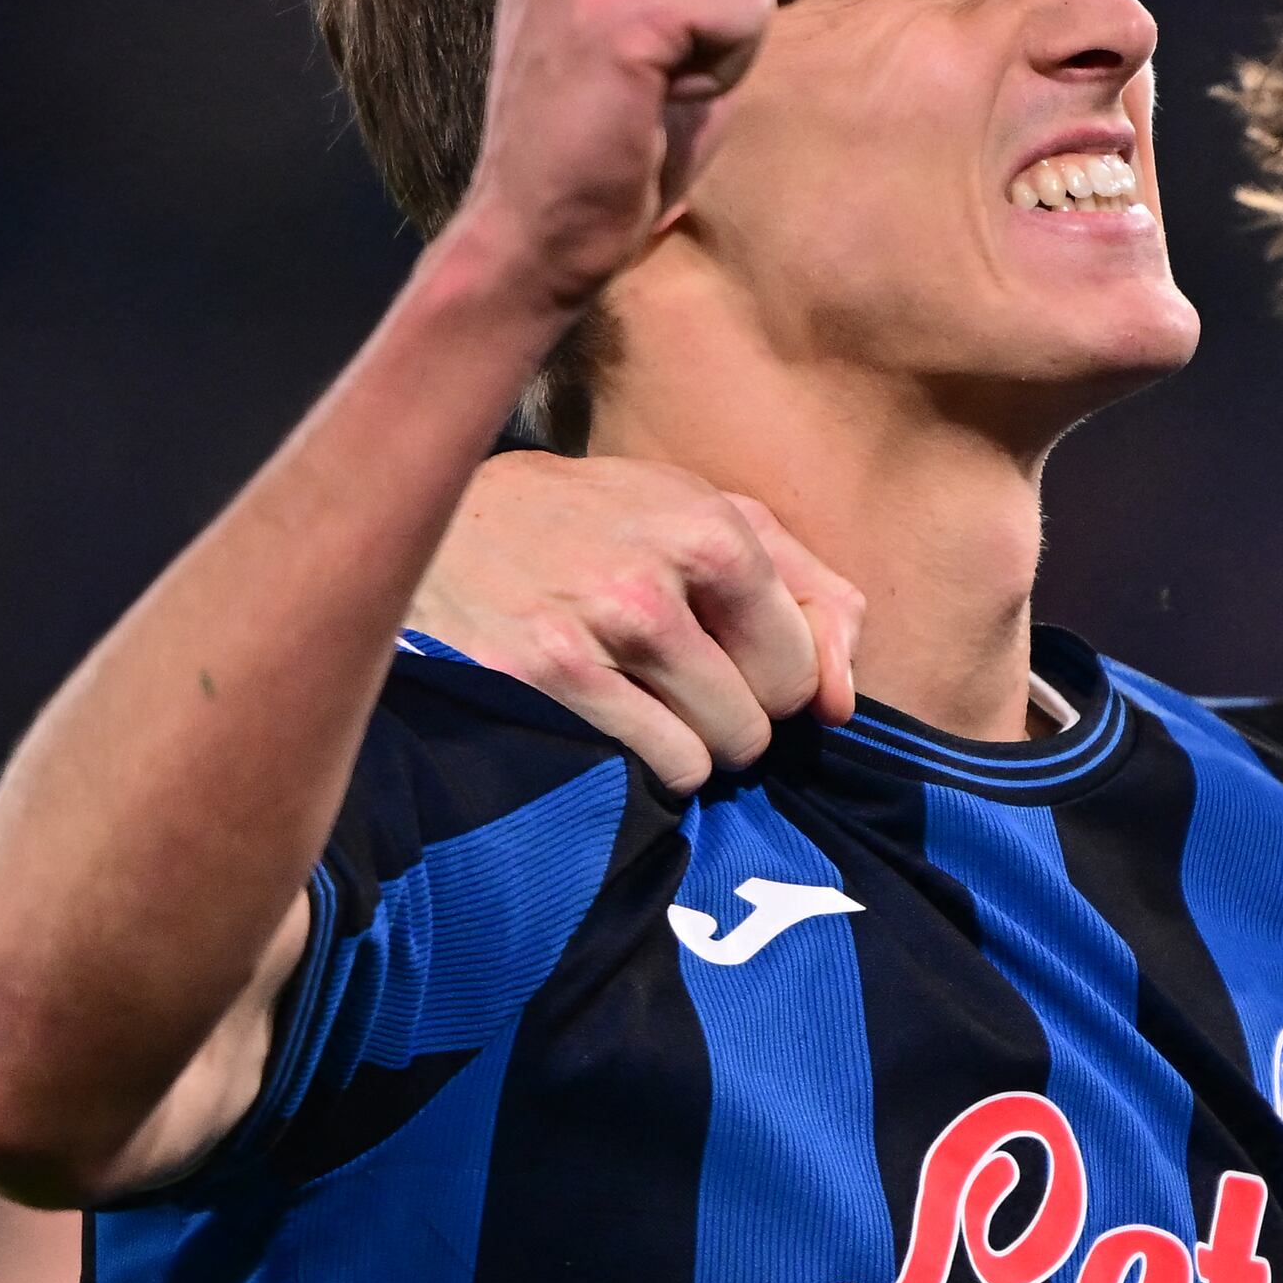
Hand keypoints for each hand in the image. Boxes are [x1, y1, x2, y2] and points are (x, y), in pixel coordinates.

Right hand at [414, 449, 863, 793]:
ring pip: (701, 757)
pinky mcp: (534, 684)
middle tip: (672, 681)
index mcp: (709, 526)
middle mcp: (651, 581)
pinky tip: (599, 721)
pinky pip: (640, 769)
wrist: (438, 518)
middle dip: (727, 716)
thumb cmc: (594, 522)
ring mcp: (587, 636)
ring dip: (681, 746)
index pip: (799, 670)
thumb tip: (843, 704)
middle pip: (755, 723)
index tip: (727, 661)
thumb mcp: (704, 512)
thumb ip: (809, 591)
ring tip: (636, 698)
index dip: (770, 680)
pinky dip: (635, 764)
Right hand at [443, 0, 815, 319]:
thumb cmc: (615, 135)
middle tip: (659, 71)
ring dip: (732, 42)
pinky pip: (748, 9)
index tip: (656, 37)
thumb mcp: (667, 17)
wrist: (539, 230)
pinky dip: (727, 69)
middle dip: (737, 3)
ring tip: (657, 86)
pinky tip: (659, 100)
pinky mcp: (614, 10)